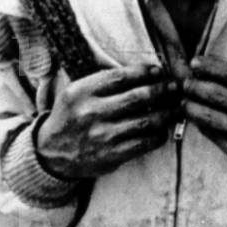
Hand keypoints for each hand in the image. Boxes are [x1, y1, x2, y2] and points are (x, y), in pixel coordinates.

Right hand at [37, 64, 178, 177]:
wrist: (51, 152)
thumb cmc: (71, 116)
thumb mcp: (76, 92)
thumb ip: (103, 81)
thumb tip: (144, 71)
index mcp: (82, 91)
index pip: (121, 77)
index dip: (144, 72)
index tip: (158, 71)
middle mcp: (91, 112)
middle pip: (138, 97)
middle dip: (162, 90)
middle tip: (174, 87)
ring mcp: (102, 135)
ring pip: (146, 121)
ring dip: (166, 113)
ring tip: (175, 107)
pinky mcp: (111, 155)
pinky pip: (144, 143)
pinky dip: (159, 135)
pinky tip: (162, 130)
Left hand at [182, 56, 226, 173]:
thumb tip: (220, 65)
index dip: (209, 66)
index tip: (195, 61)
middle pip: (214, 94)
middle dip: (194, 85)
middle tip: (185, 81)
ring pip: (207, 116)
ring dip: (189, 105)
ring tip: (184, 99)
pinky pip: (211, 134)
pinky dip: (200, 123)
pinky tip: (196, 116)